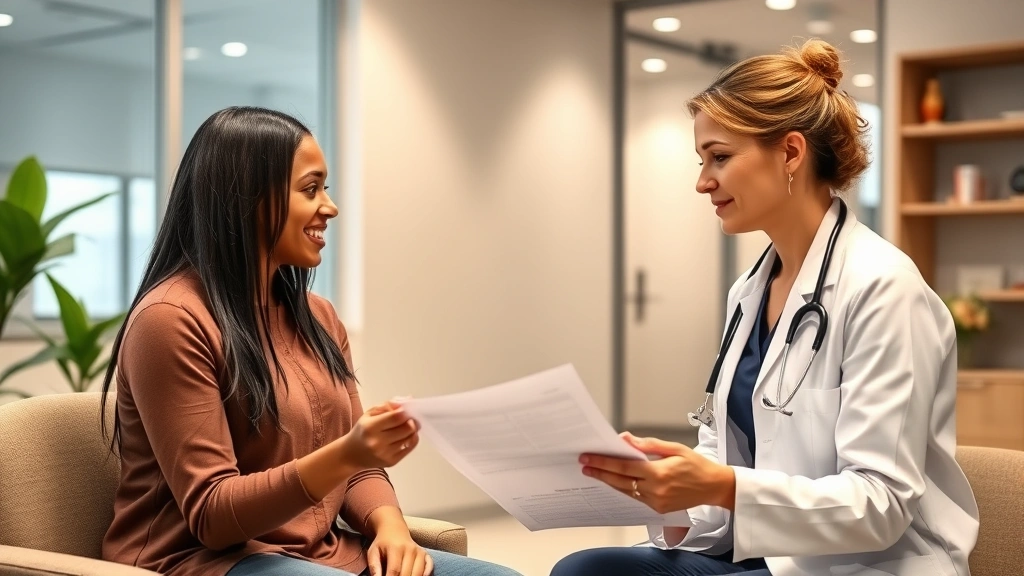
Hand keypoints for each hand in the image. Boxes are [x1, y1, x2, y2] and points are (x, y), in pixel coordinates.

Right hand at [342, 402, 418, 468]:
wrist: (351, 455)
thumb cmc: (362, 431)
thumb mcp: (369, 414)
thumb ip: (388, 405)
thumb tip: (409, 399)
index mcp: (370, 427)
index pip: (396, 417)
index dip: (406, 411)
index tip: (407, 409)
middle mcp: (377, 442)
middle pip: (407, 428)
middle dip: (412, 420)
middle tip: (410, 417)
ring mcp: (385, 454)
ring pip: (410, 437)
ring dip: (412, 429)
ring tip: (407, 425)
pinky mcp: (391, 462)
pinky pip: (410, 448)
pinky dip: (412, 439)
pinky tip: (407, 435)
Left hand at [367, 526, 433, 575]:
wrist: (394, 530)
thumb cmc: (382, 544)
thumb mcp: (373, 552)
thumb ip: (374, 567)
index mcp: (396, 548)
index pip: (395, 571)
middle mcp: (410, 549)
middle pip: (407, 574)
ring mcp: (419, 552)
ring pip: (418, 573)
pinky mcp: (426, 554)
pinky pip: (429, 568)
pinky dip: (425, 575)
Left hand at [579, 432, 734, 513]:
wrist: (715, 487)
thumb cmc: (697, 465)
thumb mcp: (674, 448)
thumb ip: (648, 445)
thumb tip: (626, 440)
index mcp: (659, 473)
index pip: (624, 467)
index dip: (603, 462)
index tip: (588, 458)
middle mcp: (655, 490)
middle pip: (620, 481)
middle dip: (600, 472)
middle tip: (584, 465)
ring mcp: (656, 502)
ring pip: (625, 491)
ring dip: (609, 481)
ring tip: (595, 472)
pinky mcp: (658, 509)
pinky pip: (635, 497)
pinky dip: (624, 488)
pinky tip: (615, 481)